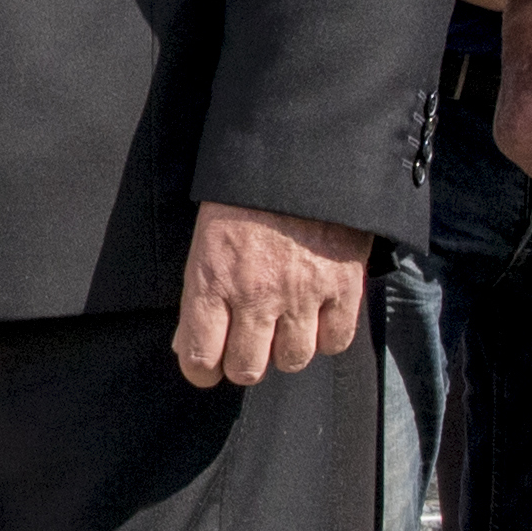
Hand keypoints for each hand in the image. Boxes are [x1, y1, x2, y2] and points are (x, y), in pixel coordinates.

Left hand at [172, 202, 369, 387]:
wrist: (301, 160)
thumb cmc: (245, 198)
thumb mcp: (206, 240)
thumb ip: (199, 296)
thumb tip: (188, 347)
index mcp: (213, 281)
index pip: (200, 356)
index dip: (201, 370)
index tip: (207, 366)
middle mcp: (256, 296)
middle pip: (247, 369)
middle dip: (243, 364)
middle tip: (247, 347)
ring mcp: (302, 295)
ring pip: (293, 360)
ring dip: (286, 350)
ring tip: (283, 326)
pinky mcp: (343, 288)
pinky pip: (335, 342)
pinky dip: (326, 337)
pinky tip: (317, 317)